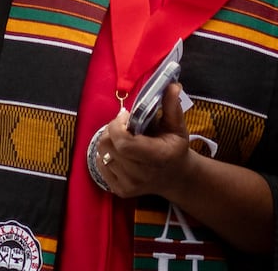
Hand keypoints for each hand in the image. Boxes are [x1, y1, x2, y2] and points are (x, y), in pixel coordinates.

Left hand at [94, 83, 194, 199]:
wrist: (175, 178)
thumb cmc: (175, 148)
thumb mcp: (177, 127)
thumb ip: (172, 106)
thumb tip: (172, 85)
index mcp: (157, 157)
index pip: (124, 144)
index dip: (117, 126)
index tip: (125, 117)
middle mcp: (141, 175)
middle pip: (108, 146)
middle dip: (111, 130)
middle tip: (124, 125)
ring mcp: (129, 185)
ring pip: (102, 154)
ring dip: (110, 141)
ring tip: (124, 138)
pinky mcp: (120, 191)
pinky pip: (100, 165)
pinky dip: (107, 154)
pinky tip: (121, 152)